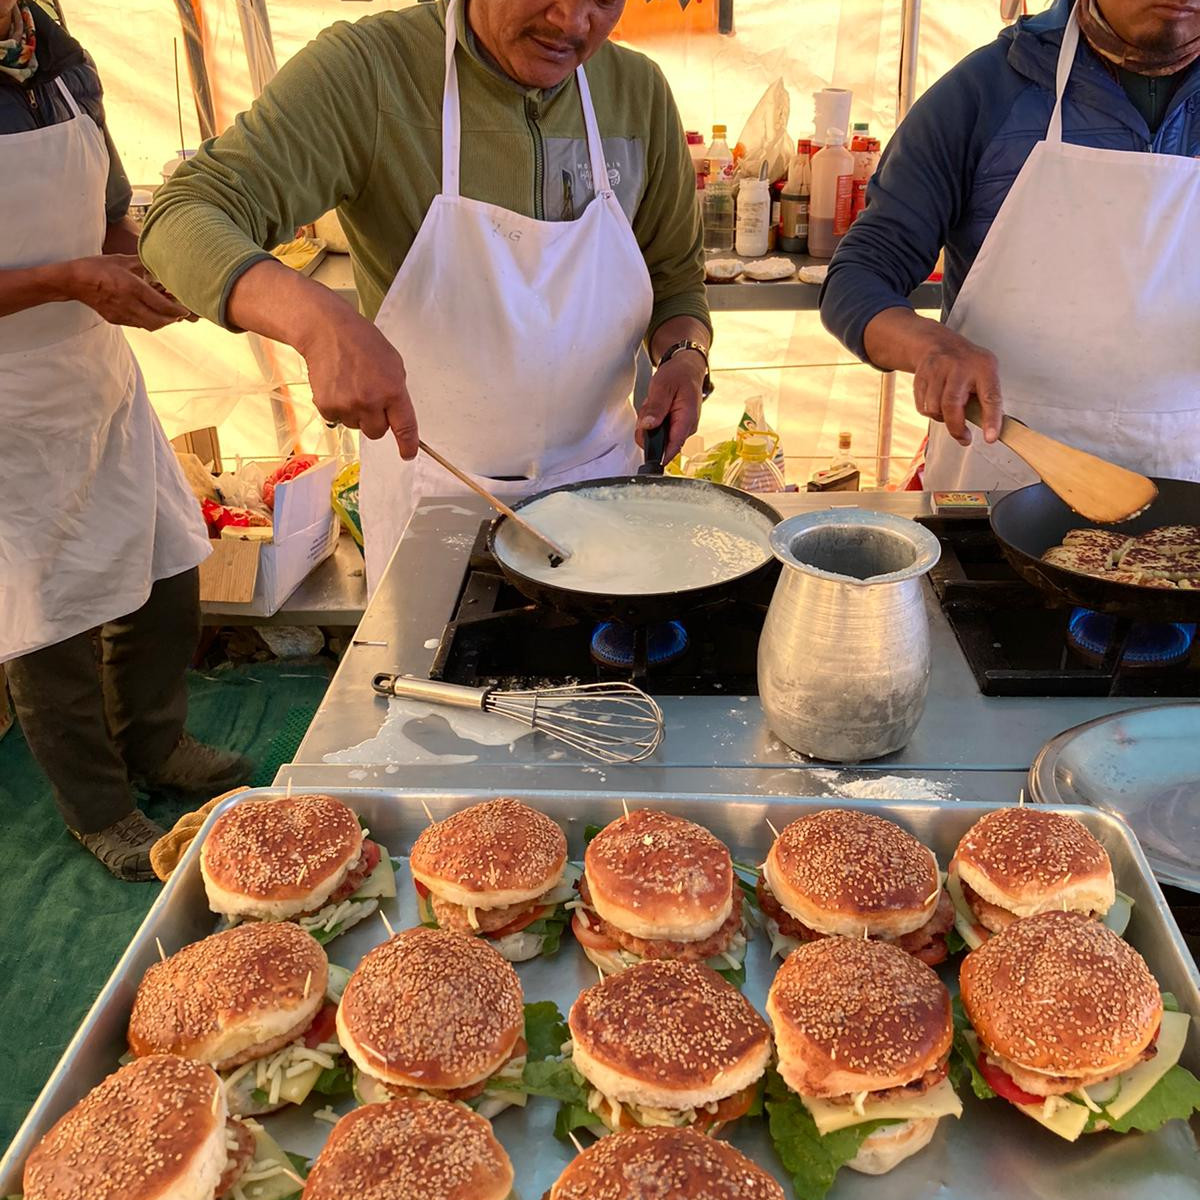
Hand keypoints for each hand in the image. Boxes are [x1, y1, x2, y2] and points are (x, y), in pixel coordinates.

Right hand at [66, 255, 189, 329]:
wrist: (73, 281)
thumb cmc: (97, 267)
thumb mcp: (122, 260)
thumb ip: (143, 262)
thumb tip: (160, 259)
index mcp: (132, 288)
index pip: (162, 305)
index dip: (177, 310)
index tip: (186, 308)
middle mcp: (129, 304)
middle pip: (159, 321)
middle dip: (172, 319)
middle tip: (179, 312)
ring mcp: (121, 314)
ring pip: (149, 326)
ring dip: (162, 322)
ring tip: (168, 314)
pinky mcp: (116, 319)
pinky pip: (138, 325)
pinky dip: (149, 321)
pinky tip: (151, 313)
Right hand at [297, 305, 417, 457]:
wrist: (326, 331)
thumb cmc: (362, 342)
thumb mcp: (393, 364)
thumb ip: (397, 392)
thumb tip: (398, 416)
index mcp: (392, 390)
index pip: (405, 427)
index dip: (407, 444)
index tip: (408, 454)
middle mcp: (370, 401)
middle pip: (378, 432)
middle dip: (376, 421)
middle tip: (369, 398)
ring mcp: (347, 405)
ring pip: (357, 426)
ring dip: (356, 413)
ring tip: (351, 386)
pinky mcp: (327, 407)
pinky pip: (338, 420)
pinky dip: (338, 409)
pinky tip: (337, 387)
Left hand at [637, 349, 705, 464]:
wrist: (687, 368)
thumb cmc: (679, 374)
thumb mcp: (663, 386)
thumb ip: (655, 407)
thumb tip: (648, 426)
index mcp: (687, 419)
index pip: (672, 448)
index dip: (657, 454)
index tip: (644, 454)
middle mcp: (687, 427)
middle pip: (660, 442)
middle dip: (648, 429)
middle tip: (649, 408)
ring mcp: (681, 428)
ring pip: (657, 436)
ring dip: (650, 422)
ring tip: (655, 403)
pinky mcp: (676, 426)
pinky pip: (659, 429)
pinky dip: (653, 419)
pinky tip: (657, 407)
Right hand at [912, 327, 1002, 446]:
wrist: (939, 344)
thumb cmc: (967, 364)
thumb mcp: (986, 373)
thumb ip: (986, 398)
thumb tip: (988, 428)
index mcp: (983, 367)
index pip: (989, 396)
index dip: (991, 419)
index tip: (990, 438)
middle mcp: (959, 366)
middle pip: (951, 404)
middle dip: (956, 427)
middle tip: (964, 438)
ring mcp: (937, 370)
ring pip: (934, 408)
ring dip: (942, 418)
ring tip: (949, 412)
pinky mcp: (921, 377)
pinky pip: (922, 407)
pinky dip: (930, 412)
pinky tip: (937, 404)